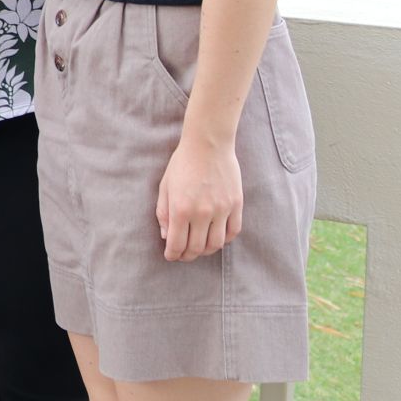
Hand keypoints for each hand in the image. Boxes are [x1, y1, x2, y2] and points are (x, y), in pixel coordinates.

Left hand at [156, 130, 242, 260]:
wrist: (208, 144)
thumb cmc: (182, 164)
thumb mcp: (165, 187)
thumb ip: (163, 213)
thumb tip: (167, 236)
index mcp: (181, 209)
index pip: (177, 244)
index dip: (173, 255)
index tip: (170, 256)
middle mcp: (202, 213)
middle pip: (197, 248)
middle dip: (187, 255)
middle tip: (183, 255)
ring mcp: (222, 209)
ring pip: (216, 244)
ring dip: (206, 250)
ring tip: (199, 247)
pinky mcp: (236, 205)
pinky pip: (233, 232)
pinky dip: (224, 240)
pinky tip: (216, 237)